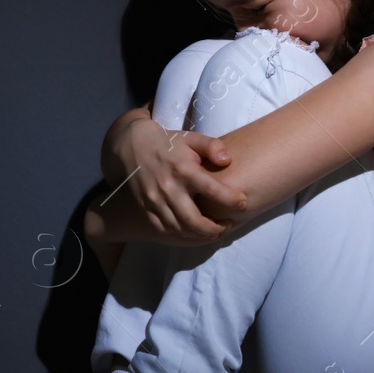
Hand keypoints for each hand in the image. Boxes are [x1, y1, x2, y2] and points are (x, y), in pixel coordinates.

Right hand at [106, 115, 247, 245]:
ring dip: (201, 234)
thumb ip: (211, 146)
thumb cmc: (167, 142)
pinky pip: (165, 229)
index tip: (243, 202)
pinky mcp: (145, 208)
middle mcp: (167, 188)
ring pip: (181, 229)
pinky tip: (194, 230)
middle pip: (194, 221)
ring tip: (214, 229)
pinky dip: (182, 234)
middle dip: (216, 229)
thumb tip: (227, 160)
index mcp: (182, 169)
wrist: (130, 145)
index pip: (212, 190)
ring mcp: (154, 201)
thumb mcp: (190, 138)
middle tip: (228, 225)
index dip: (231, 200)